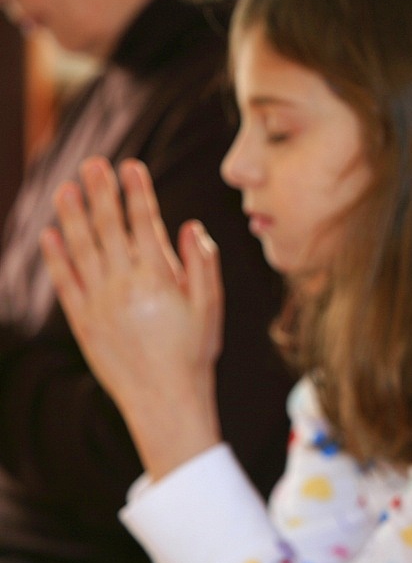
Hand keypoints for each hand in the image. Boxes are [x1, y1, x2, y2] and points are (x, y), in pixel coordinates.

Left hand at [40, 157, 223, 478]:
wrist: (165, 398)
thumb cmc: (193, 352)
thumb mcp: (210, 306)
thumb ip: (202, 263)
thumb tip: (191, 226)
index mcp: (158, 277)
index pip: (145, 223)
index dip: (137, 193)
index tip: (131, 167)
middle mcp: (124, 284)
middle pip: (109, 228)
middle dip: (101, 193)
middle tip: (93, 164)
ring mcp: (99, 302)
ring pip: (82, 248)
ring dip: (72, 216)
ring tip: (66, 188)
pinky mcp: (82, 321)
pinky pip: (65, 282)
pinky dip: (55, 257)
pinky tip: (50, 234)